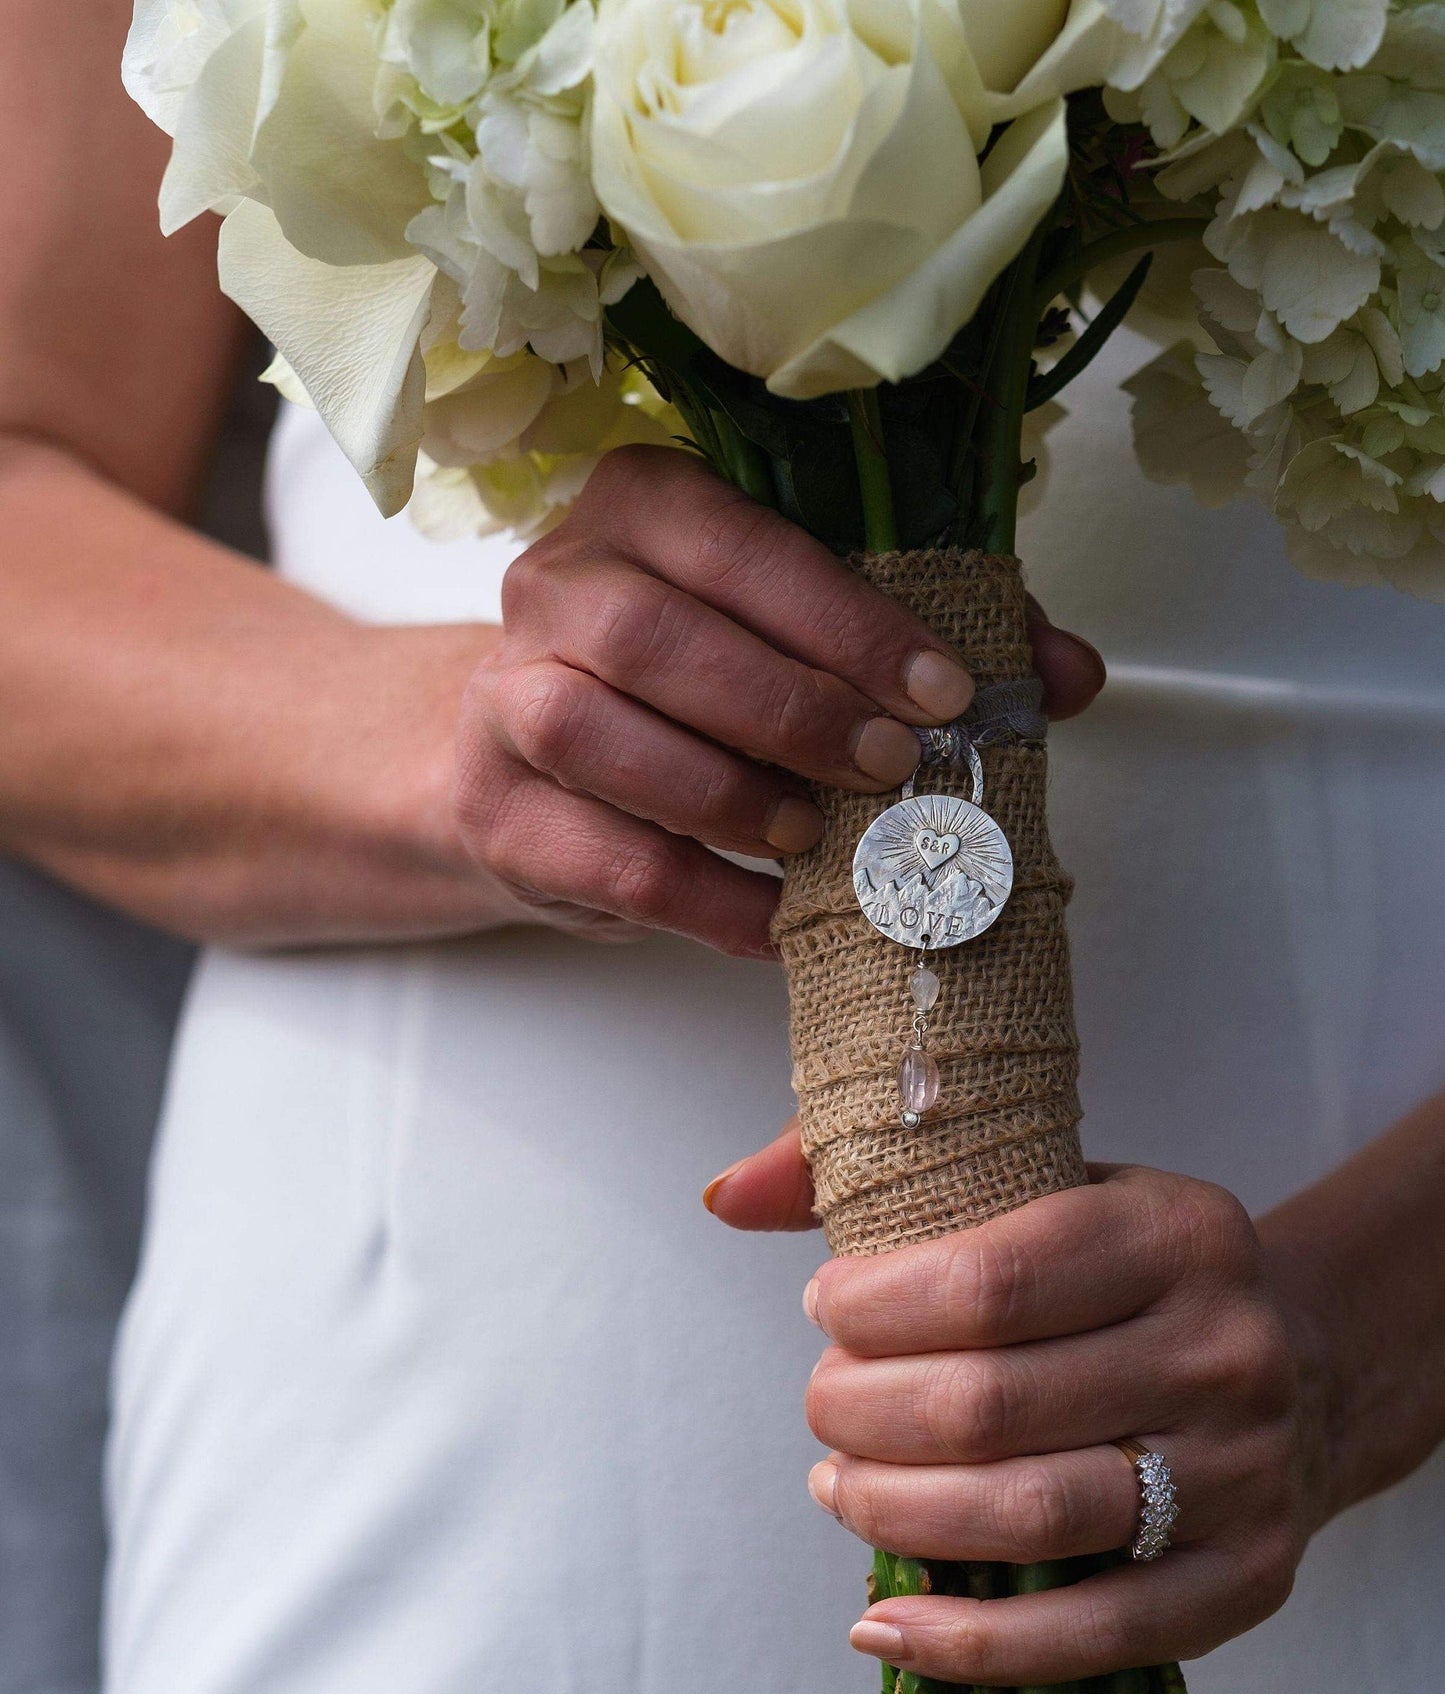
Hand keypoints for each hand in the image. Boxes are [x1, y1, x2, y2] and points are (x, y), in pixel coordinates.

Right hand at [453, 445, 1105, 956]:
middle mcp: (554, 581)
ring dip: (722, 794)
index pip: (740, 545)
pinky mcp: (493, 807)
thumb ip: (926, 642)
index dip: (846, 621)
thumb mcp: (802, 638)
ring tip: (811, 839)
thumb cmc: (692, 685)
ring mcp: (504, 694)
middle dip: (790, 708)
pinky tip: (770, 920)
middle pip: (654, 635)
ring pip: (592, 733)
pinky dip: (696, 896)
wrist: (530, 760)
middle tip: (888, 768)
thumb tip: (1067, 675)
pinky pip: (594, 854)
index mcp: (643, 505)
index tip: (944, 693)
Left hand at [718, 1159, 1326, 1683]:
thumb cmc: (1127, 1281)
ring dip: (894, 1514)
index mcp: (1177, 1234)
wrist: (1310, 1367)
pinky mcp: (1246, 1582)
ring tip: (838, 1489)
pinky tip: (882, 1625)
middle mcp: (1226, 1351)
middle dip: (863, 1415)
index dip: (874, 1310)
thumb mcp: (1045, 1190)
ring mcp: (1244, 1474)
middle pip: (991, 1404)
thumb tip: (728, 1194)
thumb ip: (883, 1177)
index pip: (991, 1281)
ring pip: (1029, 1516)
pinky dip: (968, 1644)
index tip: (823, 1313)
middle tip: (824, 1408)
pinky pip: (1091, 1635)